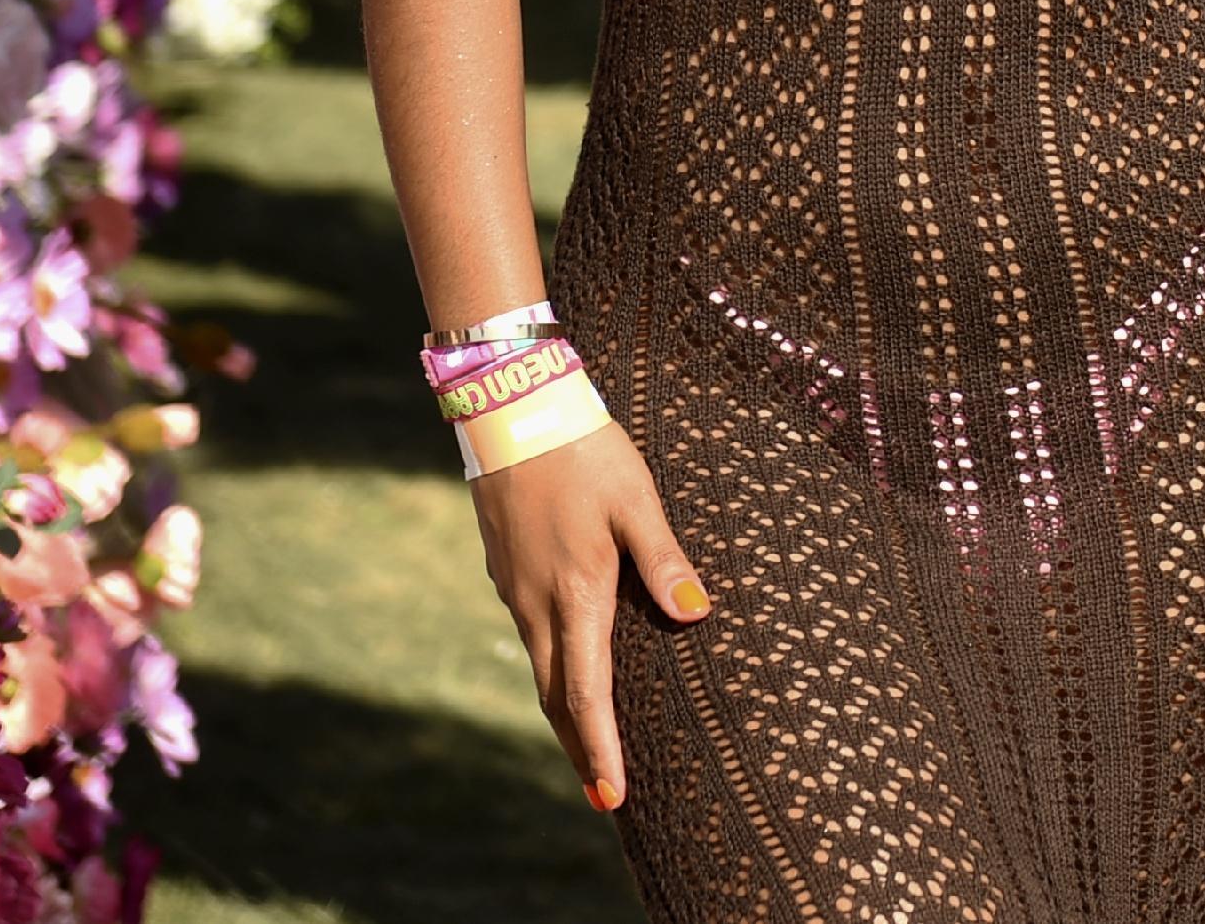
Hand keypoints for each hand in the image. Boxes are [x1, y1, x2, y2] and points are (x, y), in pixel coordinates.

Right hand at [470, 416, 712, 812]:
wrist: (509, 408)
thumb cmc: (582, 449)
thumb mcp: (635, 497)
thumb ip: (663, 556)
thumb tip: (697, 611)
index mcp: (574, 593)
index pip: (586, 693)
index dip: (601, 749)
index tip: (613, 797)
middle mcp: (537, 604)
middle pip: (557, 698)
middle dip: (581, 750)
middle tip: (604, 796)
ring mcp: (515, 589)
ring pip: (540, 670)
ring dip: (564, 715)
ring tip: (589, 749)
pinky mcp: (507, 570)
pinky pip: (531, 638)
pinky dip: (552, 672)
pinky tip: (567, 672)